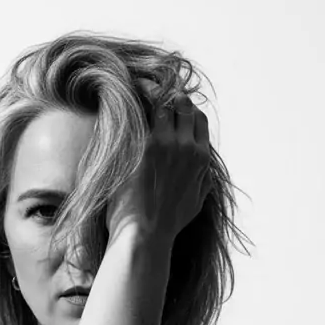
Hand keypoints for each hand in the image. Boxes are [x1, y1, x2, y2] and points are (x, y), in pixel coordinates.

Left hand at [105, 95, 212, 247]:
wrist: (146, 235)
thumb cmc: (167, 224)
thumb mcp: (197, 203)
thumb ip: (203, 182)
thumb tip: (204, 171)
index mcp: (201, 158)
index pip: (198, 117)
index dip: (185, 108)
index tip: (171, 108)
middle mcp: (186, 146)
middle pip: (183, 103)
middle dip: (168, 94)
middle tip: (149, 93)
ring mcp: (165, 144)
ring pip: (162, 101)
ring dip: (149, 92)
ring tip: (133, 90)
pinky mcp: (142, 146)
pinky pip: (139, 112)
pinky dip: (132, 102)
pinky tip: (120, 98)